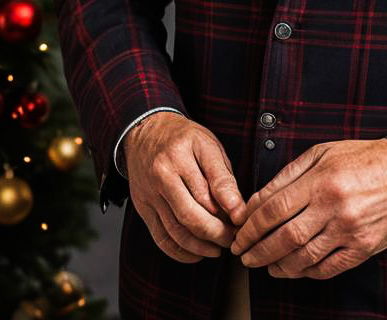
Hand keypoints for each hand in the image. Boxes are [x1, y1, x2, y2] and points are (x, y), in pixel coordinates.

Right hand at [125, 112, 246, 263]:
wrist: (145, 132)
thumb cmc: (182, 139)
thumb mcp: (208, 144)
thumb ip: (223, 176)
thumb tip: (237, 210)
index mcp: (186, 149)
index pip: (213, 183)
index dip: (232, 206)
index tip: (243, 219)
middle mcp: (164, 171)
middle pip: (193, 213)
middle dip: (218, 232)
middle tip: (233, 238)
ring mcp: (151, 191)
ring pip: (177, 230)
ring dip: (201, 245)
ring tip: (218, 248)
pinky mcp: (142, 206)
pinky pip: (161, 237)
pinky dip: (180, 251)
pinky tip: (197, 253)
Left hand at [228, 138, 386, 278]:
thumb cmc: (361, 158)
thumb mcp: (321, 153)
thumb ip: (286, 176)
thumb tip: (256, 200)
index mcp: (320, 180)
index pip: (274, 209)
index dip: (251, 226)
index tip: (240, 235)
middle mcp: (334, 207)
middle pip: (285, 237)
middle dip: (258, 250)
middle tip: (244, 256)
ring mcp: (350, 230)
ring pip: (305, 258)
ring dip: (279, 265)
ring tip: (265, 265)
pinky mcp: (364, 248)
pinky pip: (328, 268)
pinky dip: (307, 272)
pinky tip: (294, 268)